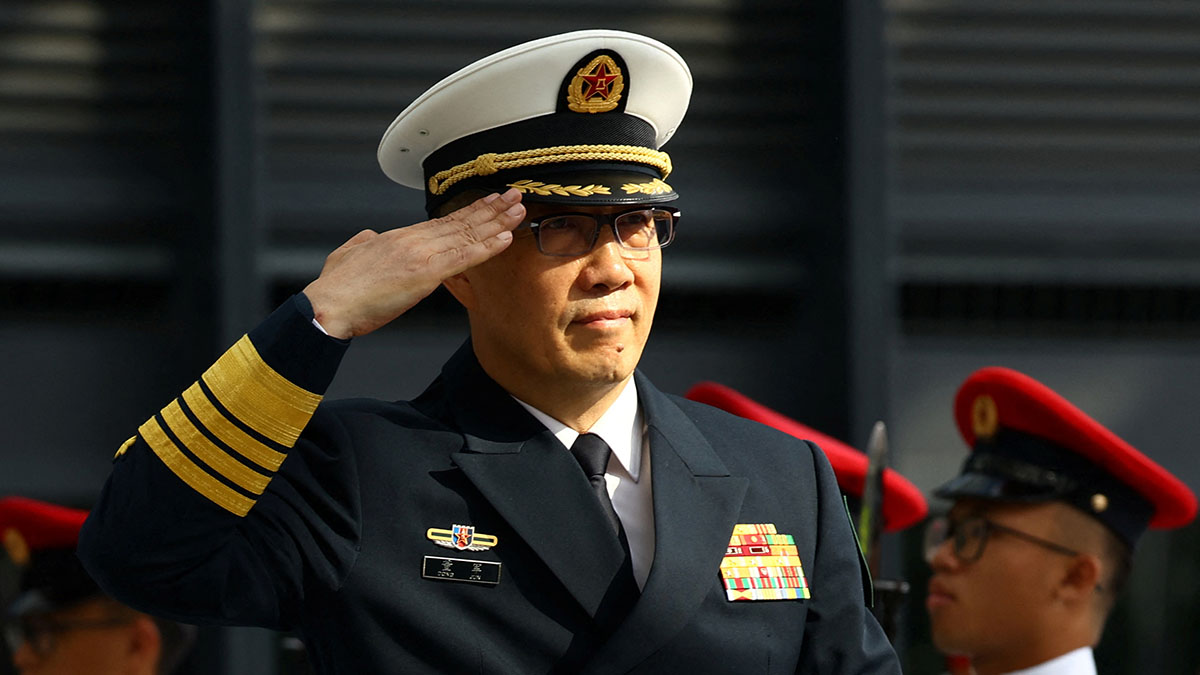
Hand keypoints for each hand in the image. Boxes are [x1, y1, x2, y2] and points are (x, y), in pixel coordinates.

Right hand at [302, 188, 523, 337]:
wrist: (329, 305)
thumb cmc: (337, 287)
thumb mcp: (349, 254)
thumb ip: (363, 242)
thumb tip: (369, 236)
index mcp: (399, 237)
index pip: (442, 222)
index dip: (468, 211)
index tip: (488, 202)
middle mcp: (414, 240)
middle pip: (460, 222)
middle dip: (490, 209)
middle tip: (514, 195)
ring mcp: (421, 255)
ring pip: (467, 235)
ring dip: (497, 223)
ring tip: (518, 210)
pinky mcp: (425, 274)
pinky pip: (464, 258)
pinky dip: (487, 247)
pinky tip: (505, 238)